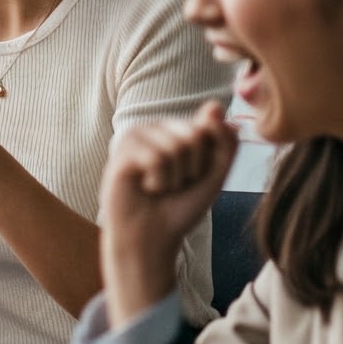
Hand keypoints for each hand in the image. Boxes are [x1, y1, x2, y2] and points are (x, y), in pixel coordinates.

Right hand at [99, 103, 236, 323]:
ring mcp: (133, 138)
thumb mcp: (214, 174)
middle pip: (193, 136)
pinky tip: (145, 188)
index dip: (207, 162)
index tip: (192, 178)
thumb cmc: (180, 207)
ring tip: (158, 188)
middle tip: (174, 185)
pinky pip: (156, 159)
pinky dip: (158, 182)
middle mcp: (152, 127)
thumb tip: (216, 104)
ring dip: (174, 179)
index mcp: (174, 129)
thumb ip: (223, 141)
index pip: (208, 128)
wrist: (152, 239)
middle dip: (192, 169)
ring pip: (175, 147)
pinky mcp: (120, 153)